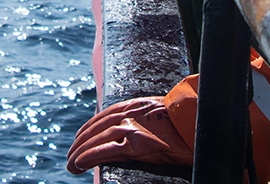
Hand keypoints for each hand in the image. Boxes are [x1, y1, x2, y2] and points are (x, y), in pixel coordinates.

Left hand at [66, 96, 191, 174]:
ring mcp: (133, 129)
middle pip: (95, 128)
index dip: (87, 130)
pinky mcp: (138, 145)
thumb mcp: (157, 112)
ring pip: (97, 139)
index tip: (80, 140)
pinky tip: (80, 163)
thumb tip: (132, 131)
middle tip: (70, 156)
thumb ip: (141, 117)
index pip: (101, 117)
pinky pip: (107, 151)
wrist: (199, 122)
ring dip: (80, 152)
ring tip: (71, 165)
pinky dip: (90, 156)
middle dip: (80, 143)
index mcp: (133, 105)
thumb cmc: (183, 121)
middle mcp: (129, 114)